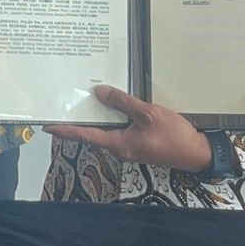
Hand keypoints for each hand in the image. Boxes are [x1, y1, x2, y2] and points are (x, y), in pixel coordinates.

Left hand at [44, 85, 211, 171]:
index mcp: (118, 144)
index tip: (47, 125)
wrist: (197, 153)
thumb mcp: (148, 114)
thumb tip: (99, 92)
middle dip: (78, 121)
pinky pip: (118, 129)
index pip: (85, 135)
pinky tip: (111, 106)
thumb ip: (123, 102)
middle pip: (93, 133)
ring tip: (82, 102)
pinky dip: (111, 118)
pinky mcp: (138, 143)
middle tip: (62, 107)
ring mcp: (129, 147)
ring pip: (106, 130)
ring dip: (96, 118)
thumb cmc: (174, 137)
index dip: (65, 130)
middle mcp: (120, 148)